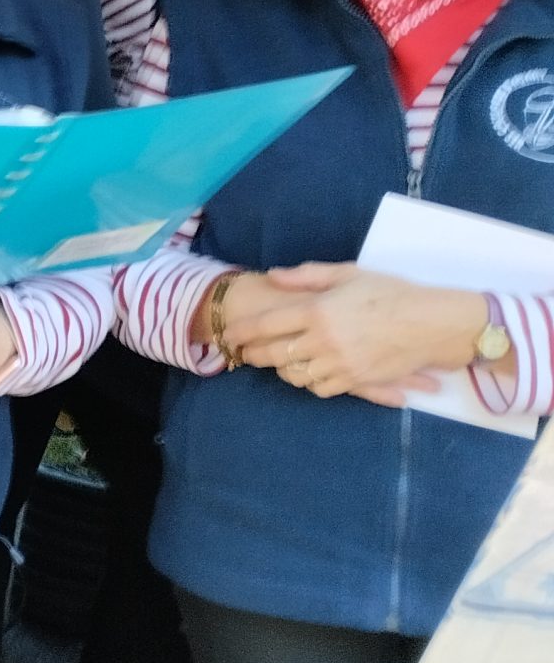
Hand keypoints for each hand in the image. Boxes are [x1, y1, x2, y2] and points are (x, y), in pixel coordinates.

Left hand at [224, 264, 480, 404]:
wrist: (433, 323)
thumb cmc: (391, 293)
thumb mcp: (349, 274)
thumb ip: (307, 276)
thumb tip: (273, 275)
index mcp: (318, 311)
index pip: (266, 326)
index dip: (242, 333)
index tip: (230, 336)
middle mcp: (323, 340)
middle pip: (273, 355)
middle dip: (254, 355)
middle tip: (245, 353)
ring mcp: (340, 363)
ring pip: (294, 375)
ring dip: (281, 370)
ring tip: (278, 362)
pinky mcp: (356, 380)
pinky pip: (320, 389)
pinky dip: (308, 383)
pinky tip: (307, 373)